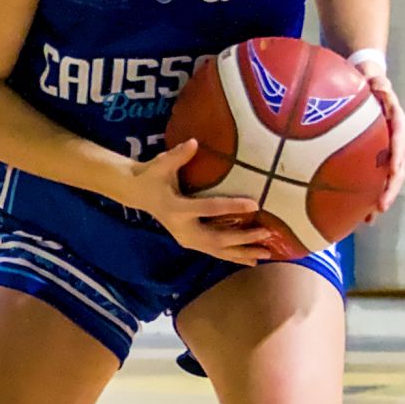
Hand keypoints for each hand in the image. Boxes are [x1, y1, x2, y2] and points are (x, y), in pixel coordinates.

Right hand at [127, 139, 274, 263]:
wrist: (136, 193)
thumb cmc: (151, 176)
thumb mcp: (161, 165)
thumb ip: (177, 155)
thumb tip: (194, 143)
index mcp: (177, 209)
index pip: (209, 208)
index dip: (233, 207)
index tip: (255, 204)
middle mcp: (183, 229)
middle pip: (217, 239)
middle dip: (243, 238)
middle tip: (268, 233)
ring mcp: (186, 239)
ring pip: (217, 251)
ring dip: (242, 253)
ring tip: (266, 254)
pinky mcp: (189, 241)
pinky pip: (214, 252)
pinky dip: (233, 256)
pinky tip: (250, 261)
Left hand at [364, 74, 404, 215]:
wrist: (368, 86)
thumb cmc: (371, 83)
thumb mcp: (376, 81)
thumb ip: (379, 85)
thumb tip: (380, 85)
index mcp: (399, 125)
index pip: (400, 142)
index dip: (397, 157)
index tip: (393, 172)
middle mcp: (397, 143)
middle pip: (397, 170)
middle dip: (390, 190)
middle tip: (380, 207)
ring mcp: (388, 154)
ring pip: (387, 180)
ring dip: (379, 199)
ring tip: (369, 218)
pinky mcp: (377, 160)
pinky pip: (374, 179)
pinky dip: (367, 195)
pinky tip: (357, 213)